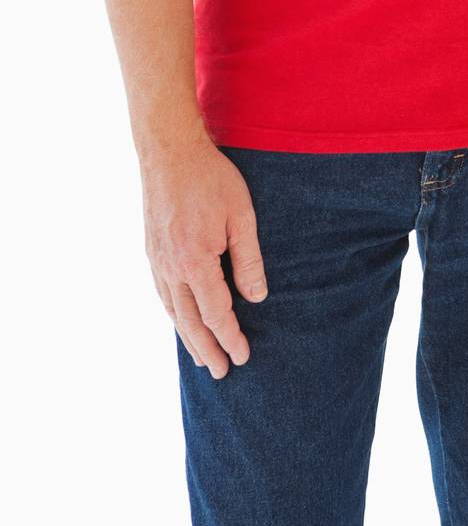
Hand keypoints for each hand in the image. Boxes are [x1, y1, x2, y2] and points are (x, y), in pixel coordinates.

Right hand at [140, 131, 267, 378]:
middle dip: (207, 349)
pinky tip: (180, 320)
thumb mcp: (241, 215)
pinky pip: (162, 293)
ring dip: (187, 337)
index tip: (243, 356)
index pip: (216, 313)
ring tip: (200, 357)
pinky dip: (172, 314)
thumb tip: (257, 299)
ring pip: (172, 311)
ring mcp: (157, 261)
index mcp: (196, 262)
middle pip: (190, 321)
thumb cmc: (211, 179)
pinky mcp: (151, 251)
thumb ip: (249, 260)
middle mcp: (171, 268)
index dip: (231, 337)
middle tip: (220, 373)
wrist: (169, 152)